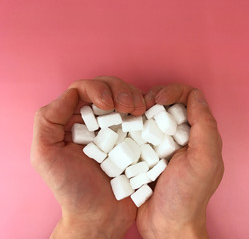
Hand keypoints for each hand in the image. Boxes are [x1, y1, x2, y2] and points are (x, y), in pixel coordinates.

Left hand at [31, 76, 145, 238]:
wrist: (101, 216)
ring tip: (139, 110)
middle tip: (127, 107)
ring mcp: (118, 128)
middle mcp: (96, 121)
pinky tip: (147, 114)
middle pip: (108, 87)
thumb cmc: (73, 190)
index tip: (107, 104)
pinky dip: (147, 109)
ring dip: (134, 96)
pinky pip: (142, 115)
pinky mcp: (136, 138)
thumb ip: (48, 121)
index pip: (84, 90)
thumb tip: (72, 92)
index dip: (97, 89)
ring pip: (126, 97)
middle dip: (119, 90)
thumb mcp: (46, 156)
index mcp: (74, 121)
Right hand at [137, 84, 223, 238]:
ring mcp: (163, 144)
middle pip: (169, 102)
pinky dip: (132, 125)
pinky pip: (139, 131)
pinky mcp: (147, 153)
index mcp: (199, 134)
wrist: (166, 225)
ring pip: (152, 114)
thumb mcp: (204, 161)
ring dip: (140, 110)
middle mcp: (183, 135)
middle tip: (141, 107)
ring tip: (130, 116)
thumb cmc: (187, 197)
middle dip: (154, 98)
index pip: (189, 97)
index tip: (156, 100)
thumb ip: (205, 127)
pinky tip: (124, 127)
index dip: (173, 92)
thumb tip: (196, 96)